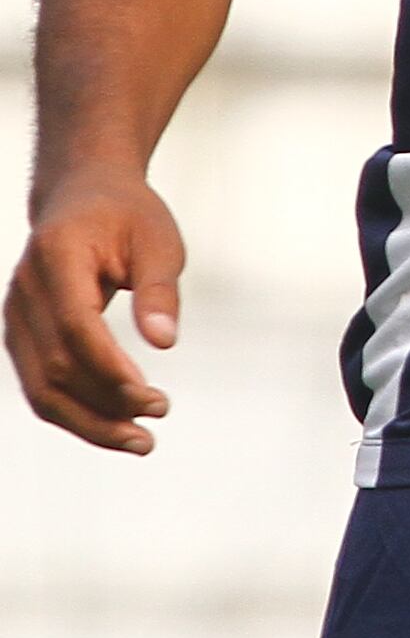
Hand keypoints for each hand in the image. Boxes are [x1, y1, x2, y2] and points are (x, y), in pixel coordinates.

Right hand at [10, 170, 186, 452]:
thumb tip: (165, 343)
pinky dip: (75, 411)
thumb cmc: (127, 215)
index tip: (152, 395)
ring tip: (141, 441)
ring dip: (88, 421)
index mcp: (57, 259)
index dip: (110, 367)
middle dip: (105, 404)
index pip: (77, 327)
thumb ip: (159, 289)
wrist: (81, 196)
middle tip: (158, 421)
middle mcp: (24, 293)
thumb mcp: (157, 239)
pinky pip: (40, 384)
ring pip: (40, 388)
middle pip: (54, 368)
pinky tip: (115, 425)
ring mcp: (15, 318)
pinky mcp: (21, 337)